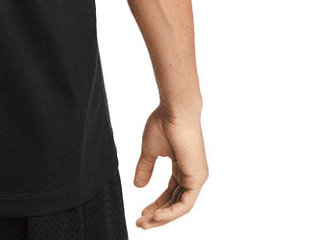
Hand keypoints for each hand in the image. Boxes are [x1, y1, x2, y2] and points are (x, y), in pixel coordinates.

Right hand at [132, 103, 207, 229]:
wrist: (174, 111)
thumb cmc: (164, 124)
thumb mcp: (150, 151)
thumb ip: (145, 168)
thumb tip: (138, 186)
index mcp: (183, 167)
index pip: (170, 193)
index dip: (155, 205)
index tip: (140, 213)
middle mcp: (192, 175)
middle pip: (174, 203)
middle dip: (156, 215)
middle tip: (140, 223)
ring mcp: (196, 177)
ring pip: (179, 207)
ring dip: (161, 217)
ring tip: (144, 222)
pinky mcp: (197, 178)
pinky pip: (184, 204)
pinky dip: (170, 212)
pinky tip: (156, 216)